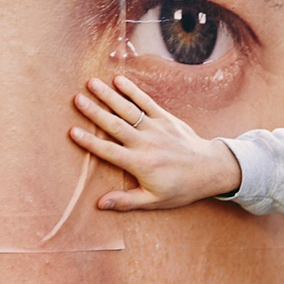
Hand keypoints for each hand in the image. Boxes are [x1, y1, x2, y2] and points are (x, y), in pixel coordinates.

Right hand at [70, 76, 242, 210]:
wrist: (210, 169)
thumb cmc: (181, 188)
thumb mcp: (154, 201)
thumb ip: (126, 202)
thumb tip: (100, 204)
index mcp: (140, 163)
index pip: (109, 151)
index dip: (90, 142)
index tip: (73, 131)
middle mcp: (146, 143)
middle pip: (115, 125)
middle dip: (95, 111)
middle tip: (77, 99)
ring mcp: (156, 127)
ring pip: (128, 109)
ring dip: (109, 95)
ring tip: (91, 83)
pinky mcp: (166, 118)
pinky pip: (147, 101)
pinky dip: (132, 90)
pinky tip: (118, 80)